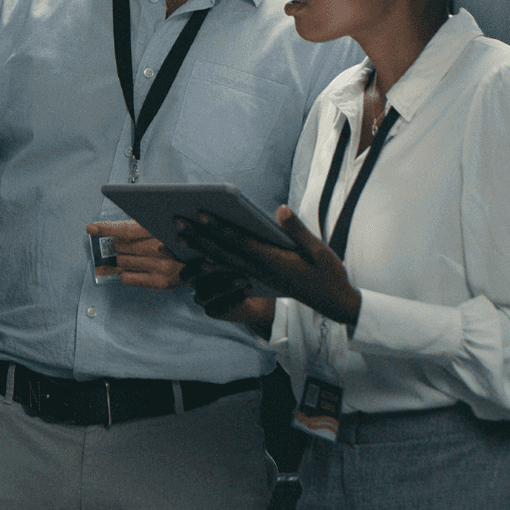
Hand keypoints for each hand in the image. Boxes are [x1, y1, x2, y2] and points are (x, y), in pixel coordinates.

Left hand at [84, 220, 184, 288]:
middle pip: (121, 247)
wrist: (206, 259)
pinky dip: (126, 273)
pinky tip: (136, 268)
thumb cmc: (180, 238)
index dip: (107, 228)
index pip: (126, 230)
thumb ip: (140, 224)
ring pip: (122, 263)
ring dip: (124, 259)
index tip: (92, 228)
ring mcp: (161, 267)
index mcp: (160, 229)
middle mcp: (161, 248)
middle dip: (120, 245)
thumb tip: (116, 230)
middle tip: (128, 245)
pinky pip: (128, 278)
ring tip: (137, 256)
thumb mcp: (162, 223)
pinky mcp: (162, 282)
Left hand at [174, 206, 361, 326]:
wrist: (331, 301)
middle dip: (200, 236)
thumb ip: (296, 230)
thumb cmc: (326, 272)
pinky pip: (227, 271)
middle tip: (177, 222)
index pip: (240, 242)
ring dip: (199, 249)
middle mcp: (260, 271)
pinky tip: (194, 254)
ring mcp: (256, 277)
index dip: (220, 228)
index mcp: (273, 261)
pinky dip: (209, 262)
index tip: (202, 214)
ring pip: (222, 262)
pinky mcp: (256, 280)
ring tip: (178, 237)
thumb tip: (280, 209)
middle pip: (224, 252)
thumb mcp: (318, 249)